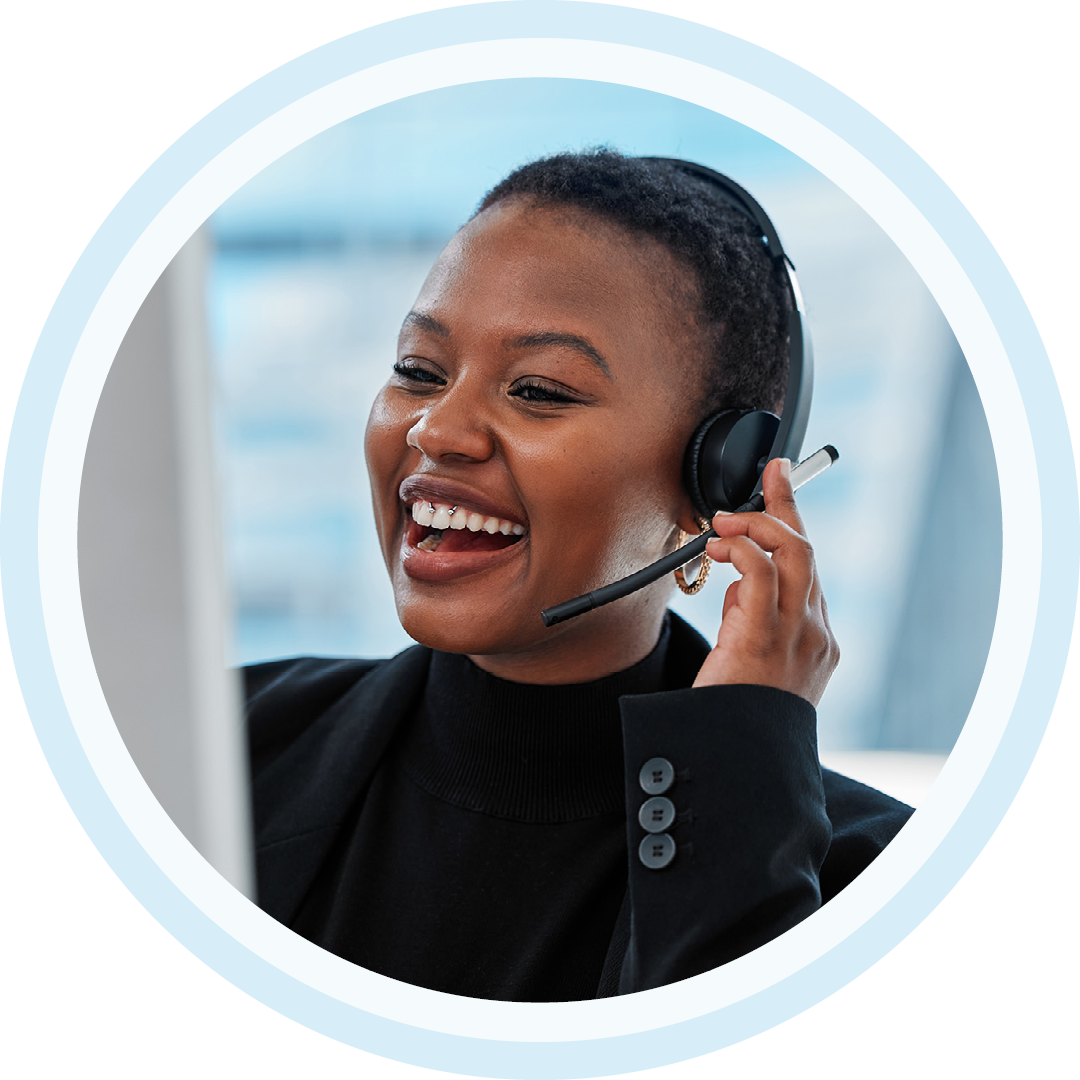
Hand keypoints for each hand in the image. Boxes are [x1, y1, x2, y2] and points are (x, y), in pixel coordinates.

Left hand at [692, 458, 838, 705]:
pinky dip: (742, 550)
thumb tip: (737, 586)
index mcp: (815, 640)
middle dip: (786, 505)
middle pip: (808, 551)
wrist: (739, 765)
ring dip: (755, 526)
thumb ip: (752, 621)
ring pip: (794, 555)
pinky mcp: (765, 641)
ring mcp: (797, 638)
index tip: (780, 482)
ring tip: (723, 524)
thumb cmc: (736, 716)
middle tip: (768, 475)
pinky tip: (720, 548)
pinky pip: (761, 576)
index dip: (792, 523)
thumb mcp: (751, 661)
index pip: (808, 568)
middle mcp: (815, 634)